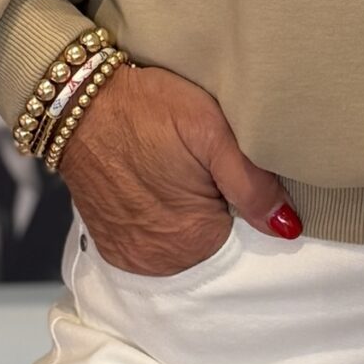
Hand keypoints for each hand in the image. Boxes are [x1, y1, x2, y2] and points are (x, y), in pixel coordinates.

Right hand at [57, 57, 301, 273]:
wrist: (75, 102)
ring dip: (186, 213)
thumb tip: (288, 228)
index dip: (243, 197)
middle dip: (216, 205)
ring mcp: (133, 257)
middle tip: (199, 164)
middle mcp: (161, 261)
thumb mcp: (212, 130)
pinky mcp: (113, 246)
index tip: (225, 169)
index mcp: (195, 240)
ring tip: (175, 172)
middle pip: (216, 241)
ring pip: (186, 243)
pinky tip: (155, 185)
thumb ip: (254, 183)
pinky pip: (154, 242)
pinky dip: (159, 219)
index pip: (247, 233)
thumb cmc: (147, 109)